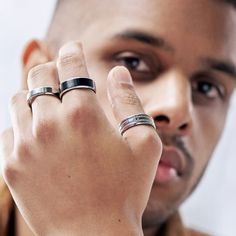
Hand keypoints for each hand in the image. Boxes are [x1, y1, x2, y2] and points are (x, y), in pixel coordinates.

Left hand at [0, 42, 161, 235]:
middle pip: (40, 76)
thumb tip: (118, 72)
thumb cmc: (126, 190)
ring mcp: (26, 145)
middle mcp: (49, 124)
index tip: (74, 47)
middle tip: (62, 75)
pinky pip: (9, 130)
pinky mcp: (12, 166)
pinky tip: (38, 135)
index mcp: (83, 114)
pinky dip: (23, 124)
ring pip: (19, 99)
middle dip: (52, 69)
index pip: (70, 64)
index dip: (73, 51)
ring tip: (50, 105)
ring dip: (35, 95)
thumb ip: (130, 102)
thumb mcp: (144, 143)